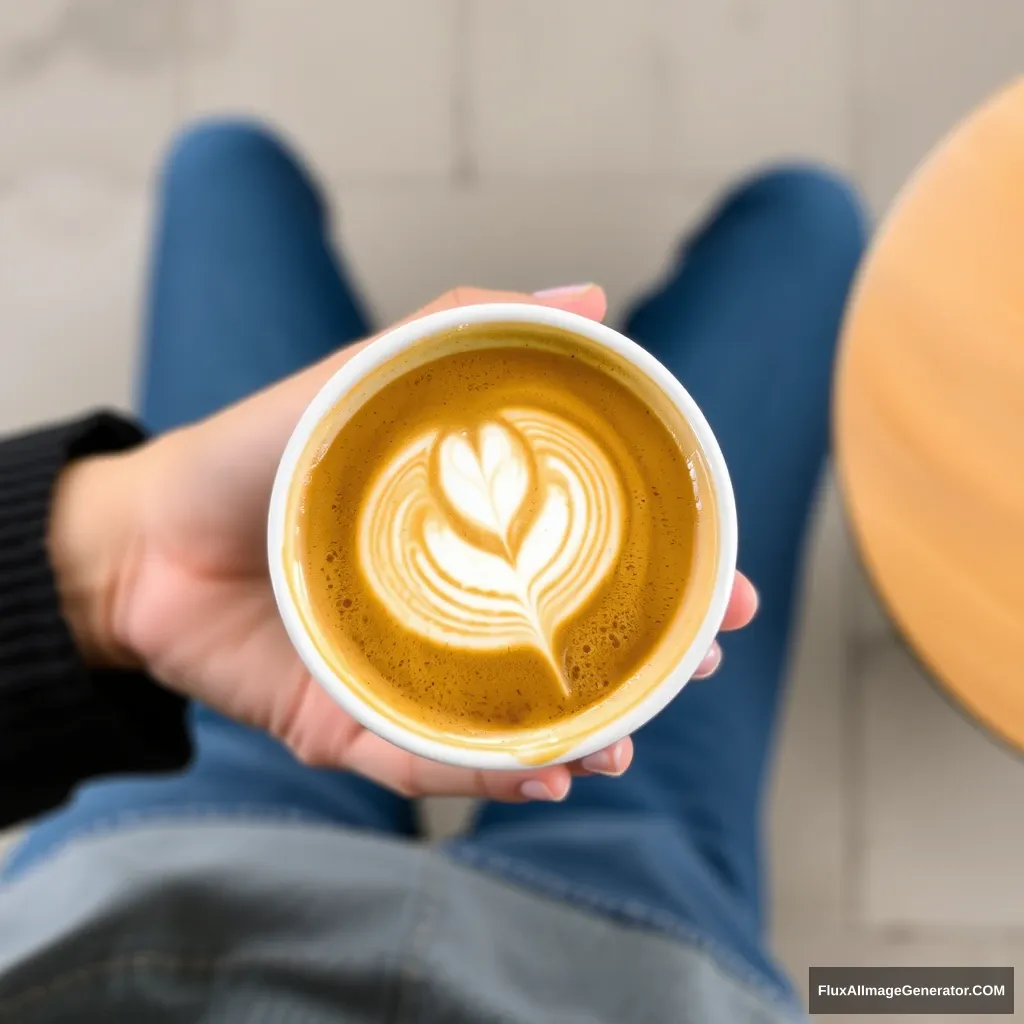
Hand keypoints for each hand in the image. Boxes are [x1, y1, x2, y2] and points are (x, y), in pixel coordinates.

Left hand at [51, 285, 756, 801]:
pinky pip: (427, 764)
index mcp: (473, 543)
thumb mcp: (359, 380)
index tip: (732, 589)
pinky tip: (540, 777)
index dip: (673, 583)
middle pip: (574, 655)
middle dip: (649, 672)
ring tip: (617, 745)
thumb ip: (459, 334)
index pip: (593, 569)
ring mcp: (412, 678)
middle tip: (701, 665)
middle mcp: (457, 617)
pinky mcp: (353, 727)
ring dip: (581, 741)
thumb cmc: (254, 454)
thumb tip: (594, 298)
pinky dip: (484, 777)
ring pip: (515, 726)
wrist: (143, 538)